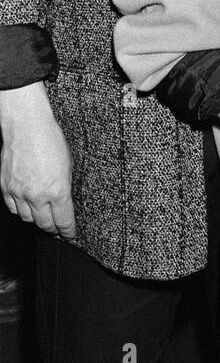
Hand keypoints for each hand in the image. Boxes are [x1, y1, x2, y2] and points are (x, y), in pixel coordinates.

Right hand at [0, 83, 75, 236]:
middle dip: (53, 230)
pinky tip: (27, 209)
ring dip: (37, 222)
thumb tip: (64, 202)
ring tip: (43, 220)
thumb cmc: (49, 140)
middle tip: (57, 231)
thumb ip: (65, 187)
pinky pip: (13, 208)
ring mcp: (19, 193)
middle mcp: (37, 196)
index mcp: (57, 191)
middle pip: (45, 224)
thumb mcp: (68, 165)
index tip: (70, 235)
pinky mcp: (6, 188)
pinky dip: (21, 212)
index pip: (64, 220)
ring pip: (27, 219)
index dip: (68, 231)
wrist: (26, 126)